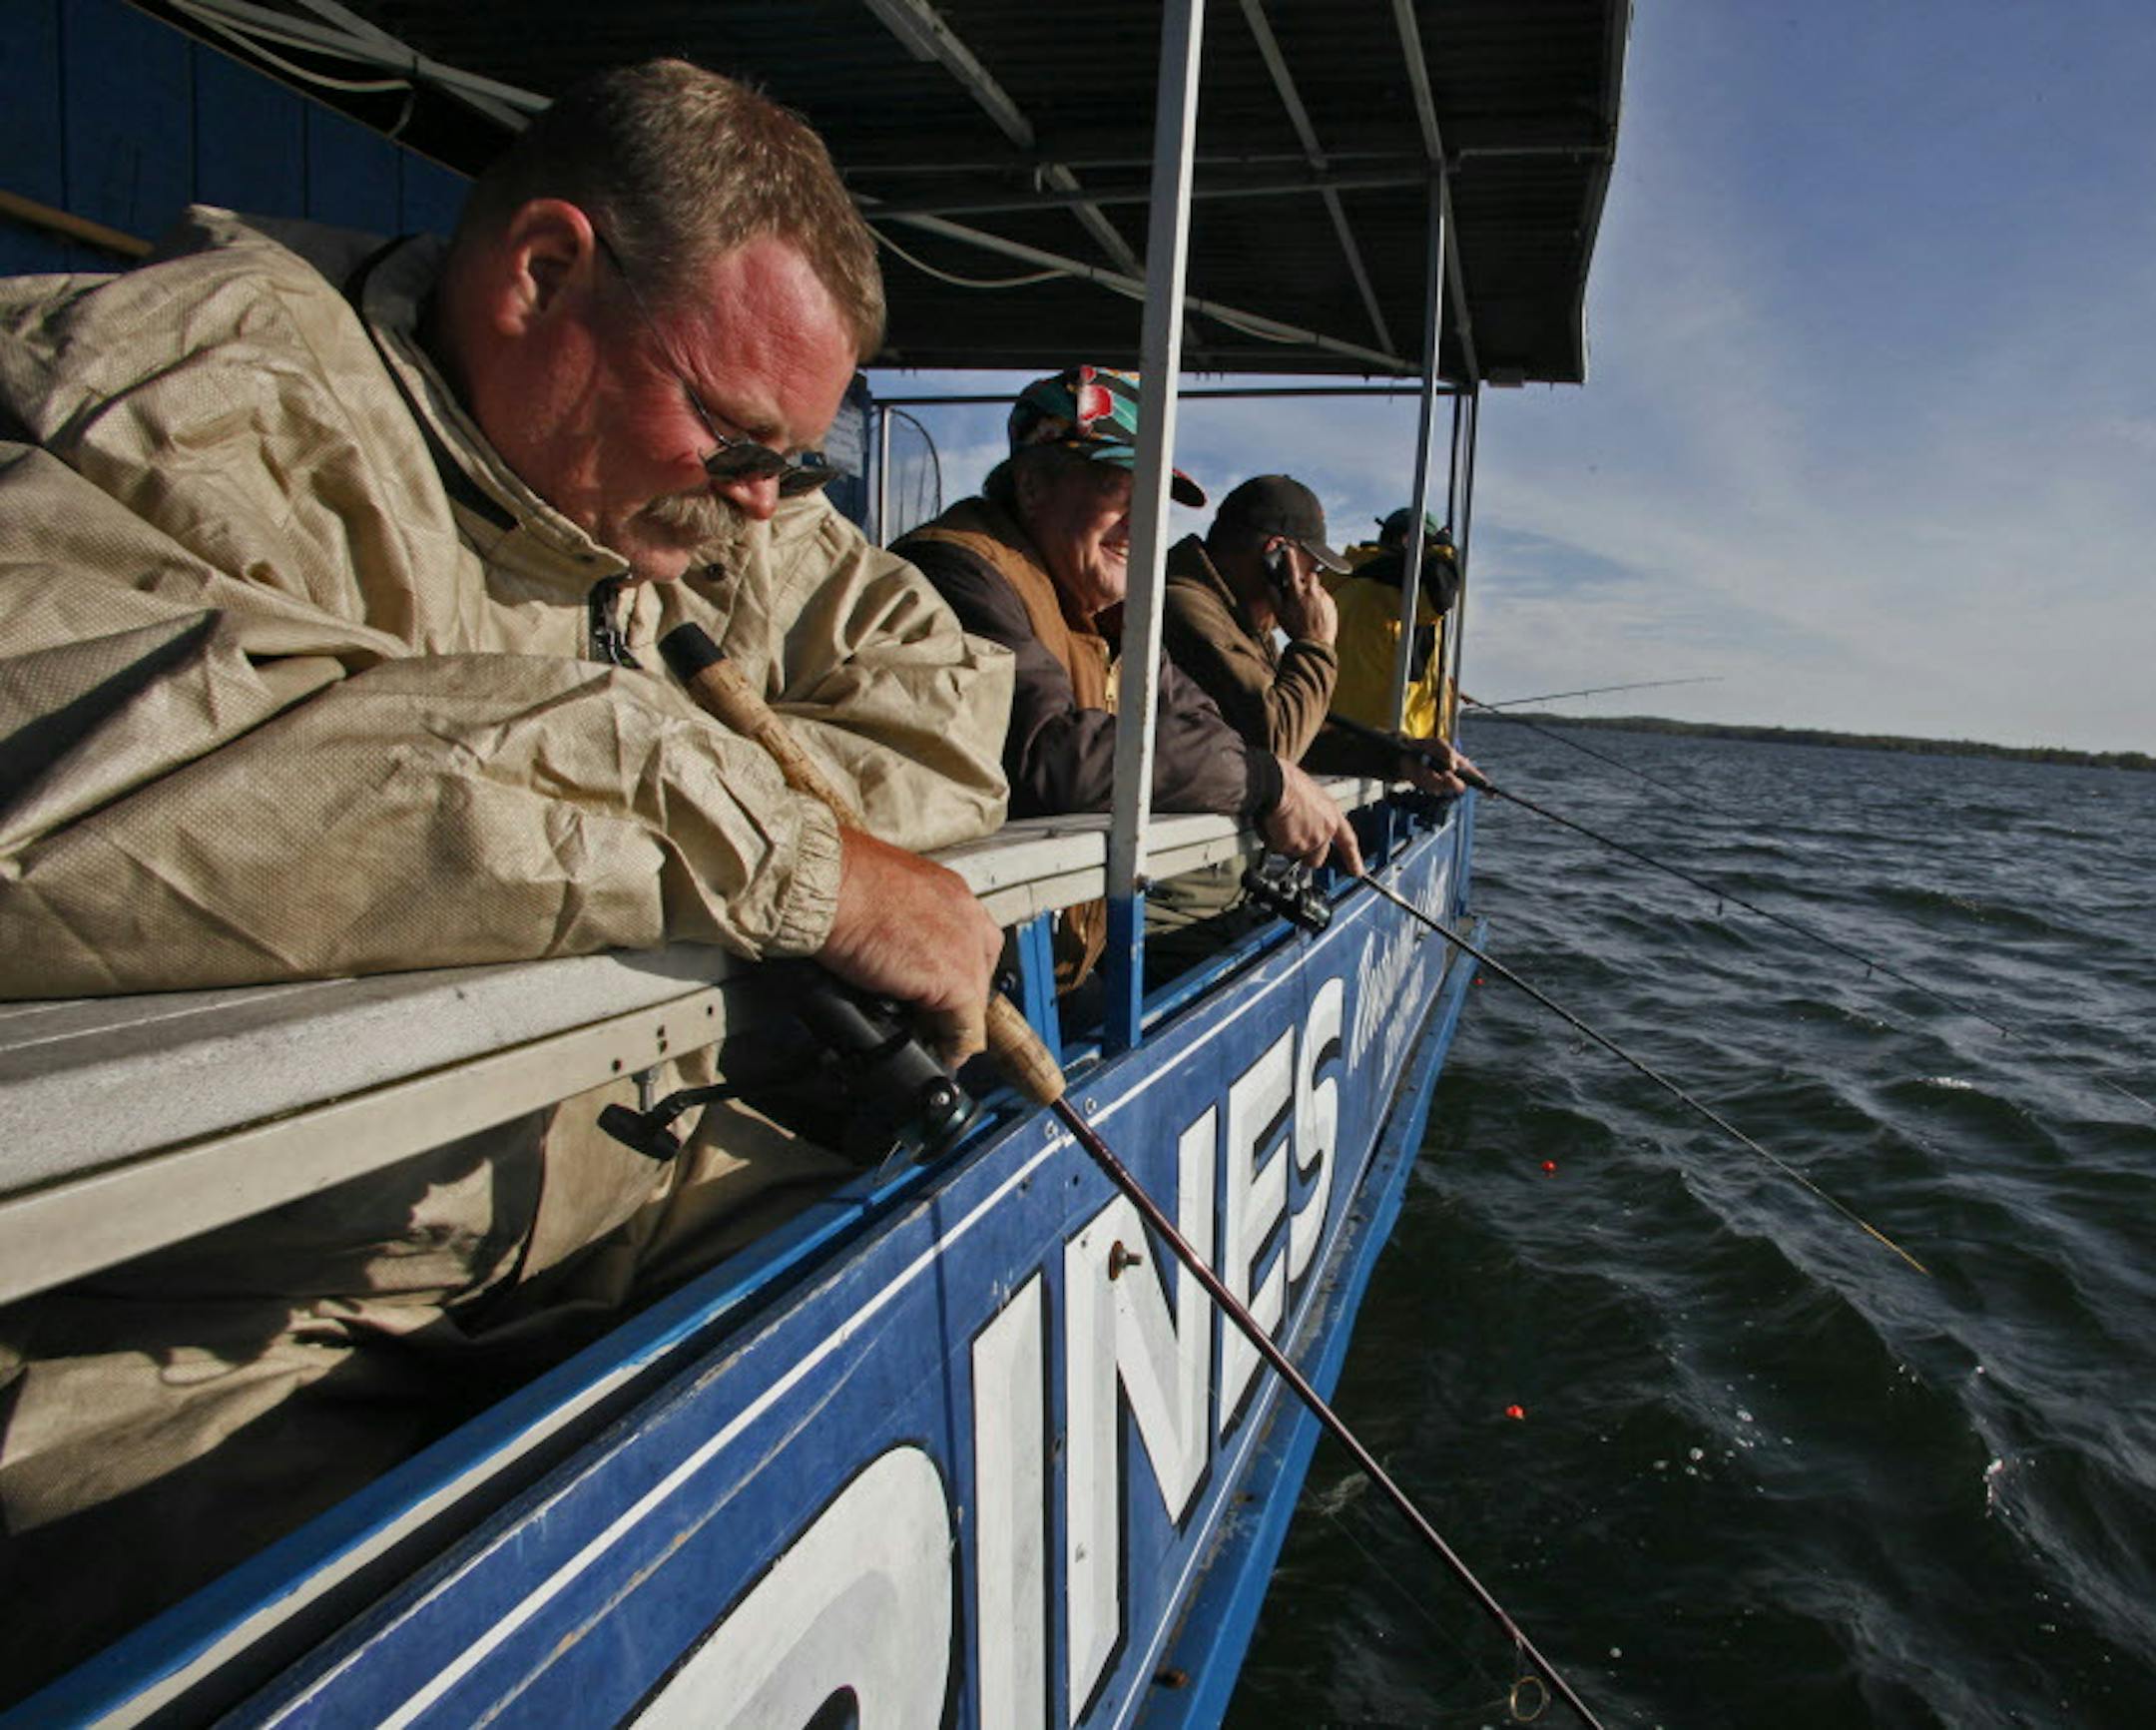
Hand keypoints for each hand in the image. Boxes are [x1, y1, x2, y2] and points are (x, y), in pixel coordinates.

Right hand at [819, 828, 1004, 1066]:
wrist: (830, 887)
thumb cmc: (838, 884)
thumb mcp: (877, 894)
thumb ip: (894, 917)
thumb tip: (882, 942)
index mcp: (946, 888)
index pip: (968, 935)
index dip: (953, 965)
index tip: (936, 982)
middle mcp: (965, 913)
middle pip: (981, 966)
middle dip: (961, 992)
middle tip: (936, 1013)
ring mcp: (966, 947)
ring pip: (975, 997)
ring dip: (955, 1021)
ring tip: (933, 1036)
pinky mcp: (956, 980)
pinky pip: (966, 1026)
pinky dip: (952, 1045)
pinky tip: (938, 1053)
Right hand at [1260, 761, 1363, 874]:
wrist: (1277, 784)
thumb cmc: (1290, 782)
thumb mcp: (1311, 795)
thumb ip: (1313, 814)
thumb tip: (1303, 820)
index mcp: (1333, 815)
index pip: (1347, 842)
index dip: (1353, 859)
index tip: (1357, 871)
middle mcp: (1325, 831)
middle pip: (1316, 858)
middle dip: (1304, 856)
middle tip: (1291, 840)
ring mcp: (1311, 840)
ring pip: (1293, 853)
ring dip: (1284, 843)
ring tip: (1279, 821)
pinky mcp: (1294, 846)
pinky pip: (1279, 849)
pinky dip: (1273, 840)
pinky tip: (1272, 824)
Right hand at [1274, 560, 1336, 645]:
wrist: (1315, 644)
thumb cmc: (1295, 630)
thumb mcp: (1279, 614)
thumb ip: (1273, 596)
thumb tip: (1269, 584)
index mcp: (1296, 593)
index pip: (1291, 570)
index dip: (1289, 558)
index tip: (1288, 549)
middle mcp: (1311, 592)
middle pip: (1311, 576)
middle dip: (1307, 580)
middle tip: (1302, 592)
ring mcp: (1323, 597)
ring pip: (1318, 588)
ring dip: (1314, 593)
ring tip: (1309, 609)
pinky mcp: (1332, 604)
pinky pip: (1325, 598)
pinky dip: (1320, 603)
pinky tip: (1316, 614)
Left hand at [1394, 738, 1477, 796]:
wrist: (1406, 753)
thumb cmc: (1426, 747)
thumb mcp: (1437, 743)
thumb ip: (1446, 750)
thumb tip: (1453, 766)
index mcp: (1461, 765)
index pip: (1475, 776)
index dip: (1485, 786)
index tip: (1493, 794)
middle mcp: (1453, 776)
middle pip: (1460, 787)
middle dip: (1453, 782)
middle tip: (1445, 773)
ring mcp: (1441, 783)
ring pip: (1444, 788)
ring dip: (1434, 778)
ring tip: (1426, 768)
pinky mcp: (1430, 787)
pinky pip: (1431, 787)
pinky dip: (1425, 777)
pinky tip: (1421, 770)